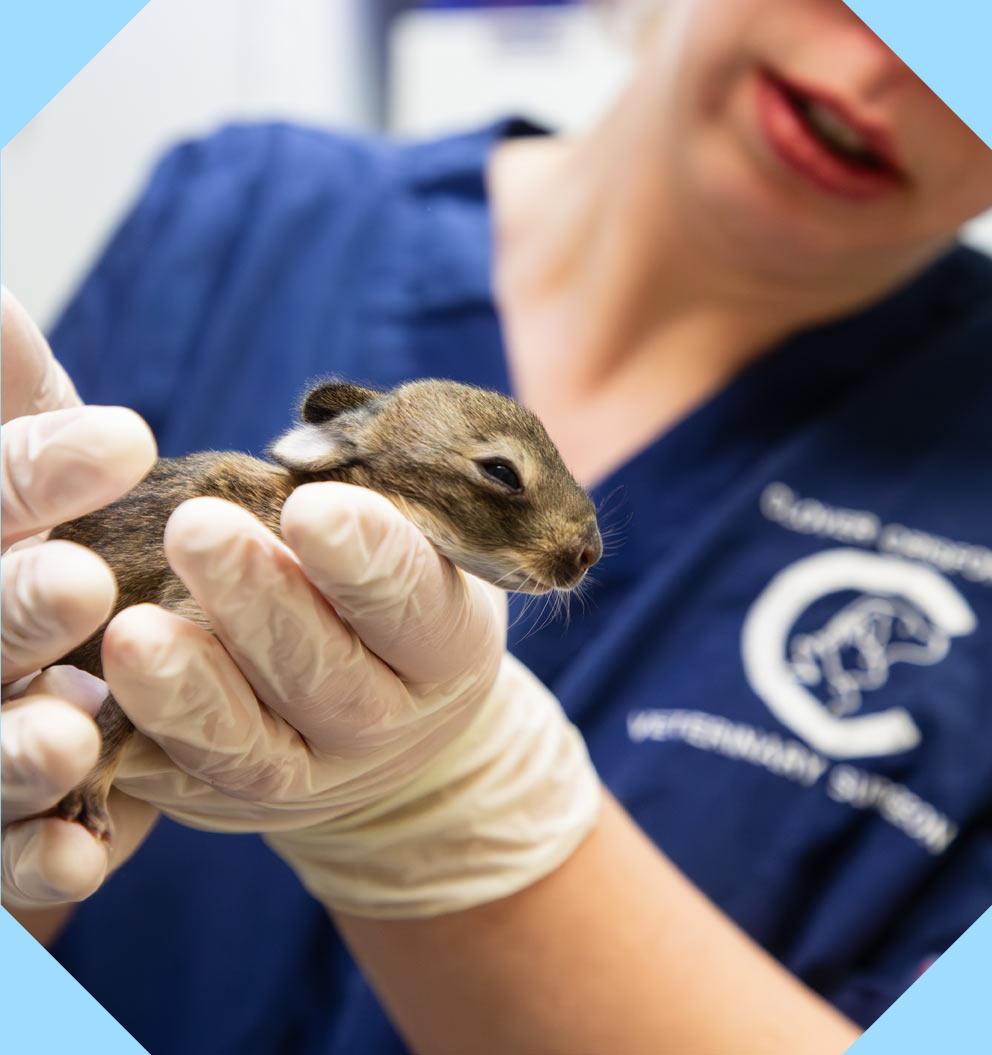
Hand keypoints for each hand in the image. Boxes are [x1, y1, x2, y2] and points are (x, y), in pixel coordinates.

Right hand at [1, 287, 157, 910]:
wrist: (56, 623)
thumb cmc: (41, 529)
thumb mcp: (34, 460)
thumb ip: (10, 397)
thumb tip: (0, 297)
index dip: (32, 474)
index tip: (125, 439)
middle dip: (9, 612)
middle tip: (79, 585)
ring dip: (12, 751)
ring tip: (69, 740)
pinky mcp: (4, 819)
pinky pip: (6, 852)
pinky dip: (37, 856)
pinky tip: (86, 855)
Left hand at [103, 484, 600, 916]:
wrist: (388, 704)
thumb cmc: (389, 588)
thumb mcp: (415, 543)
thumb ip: (370, 504)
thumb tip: (300, 450)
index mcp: (447, 648)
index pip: (419, 606)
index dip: (371, 562)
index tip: (315, 506)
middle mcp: (391, 723)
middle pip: (329, 677)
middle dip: (260, 602)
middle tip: (197, 527)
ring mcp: (316, 778)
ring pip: (253, 748)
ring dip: (191, 688)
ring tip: (132, 629)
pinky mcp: (236, 804)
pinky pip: (184, 785)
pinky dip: (141, 744)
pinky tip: (93, 700)